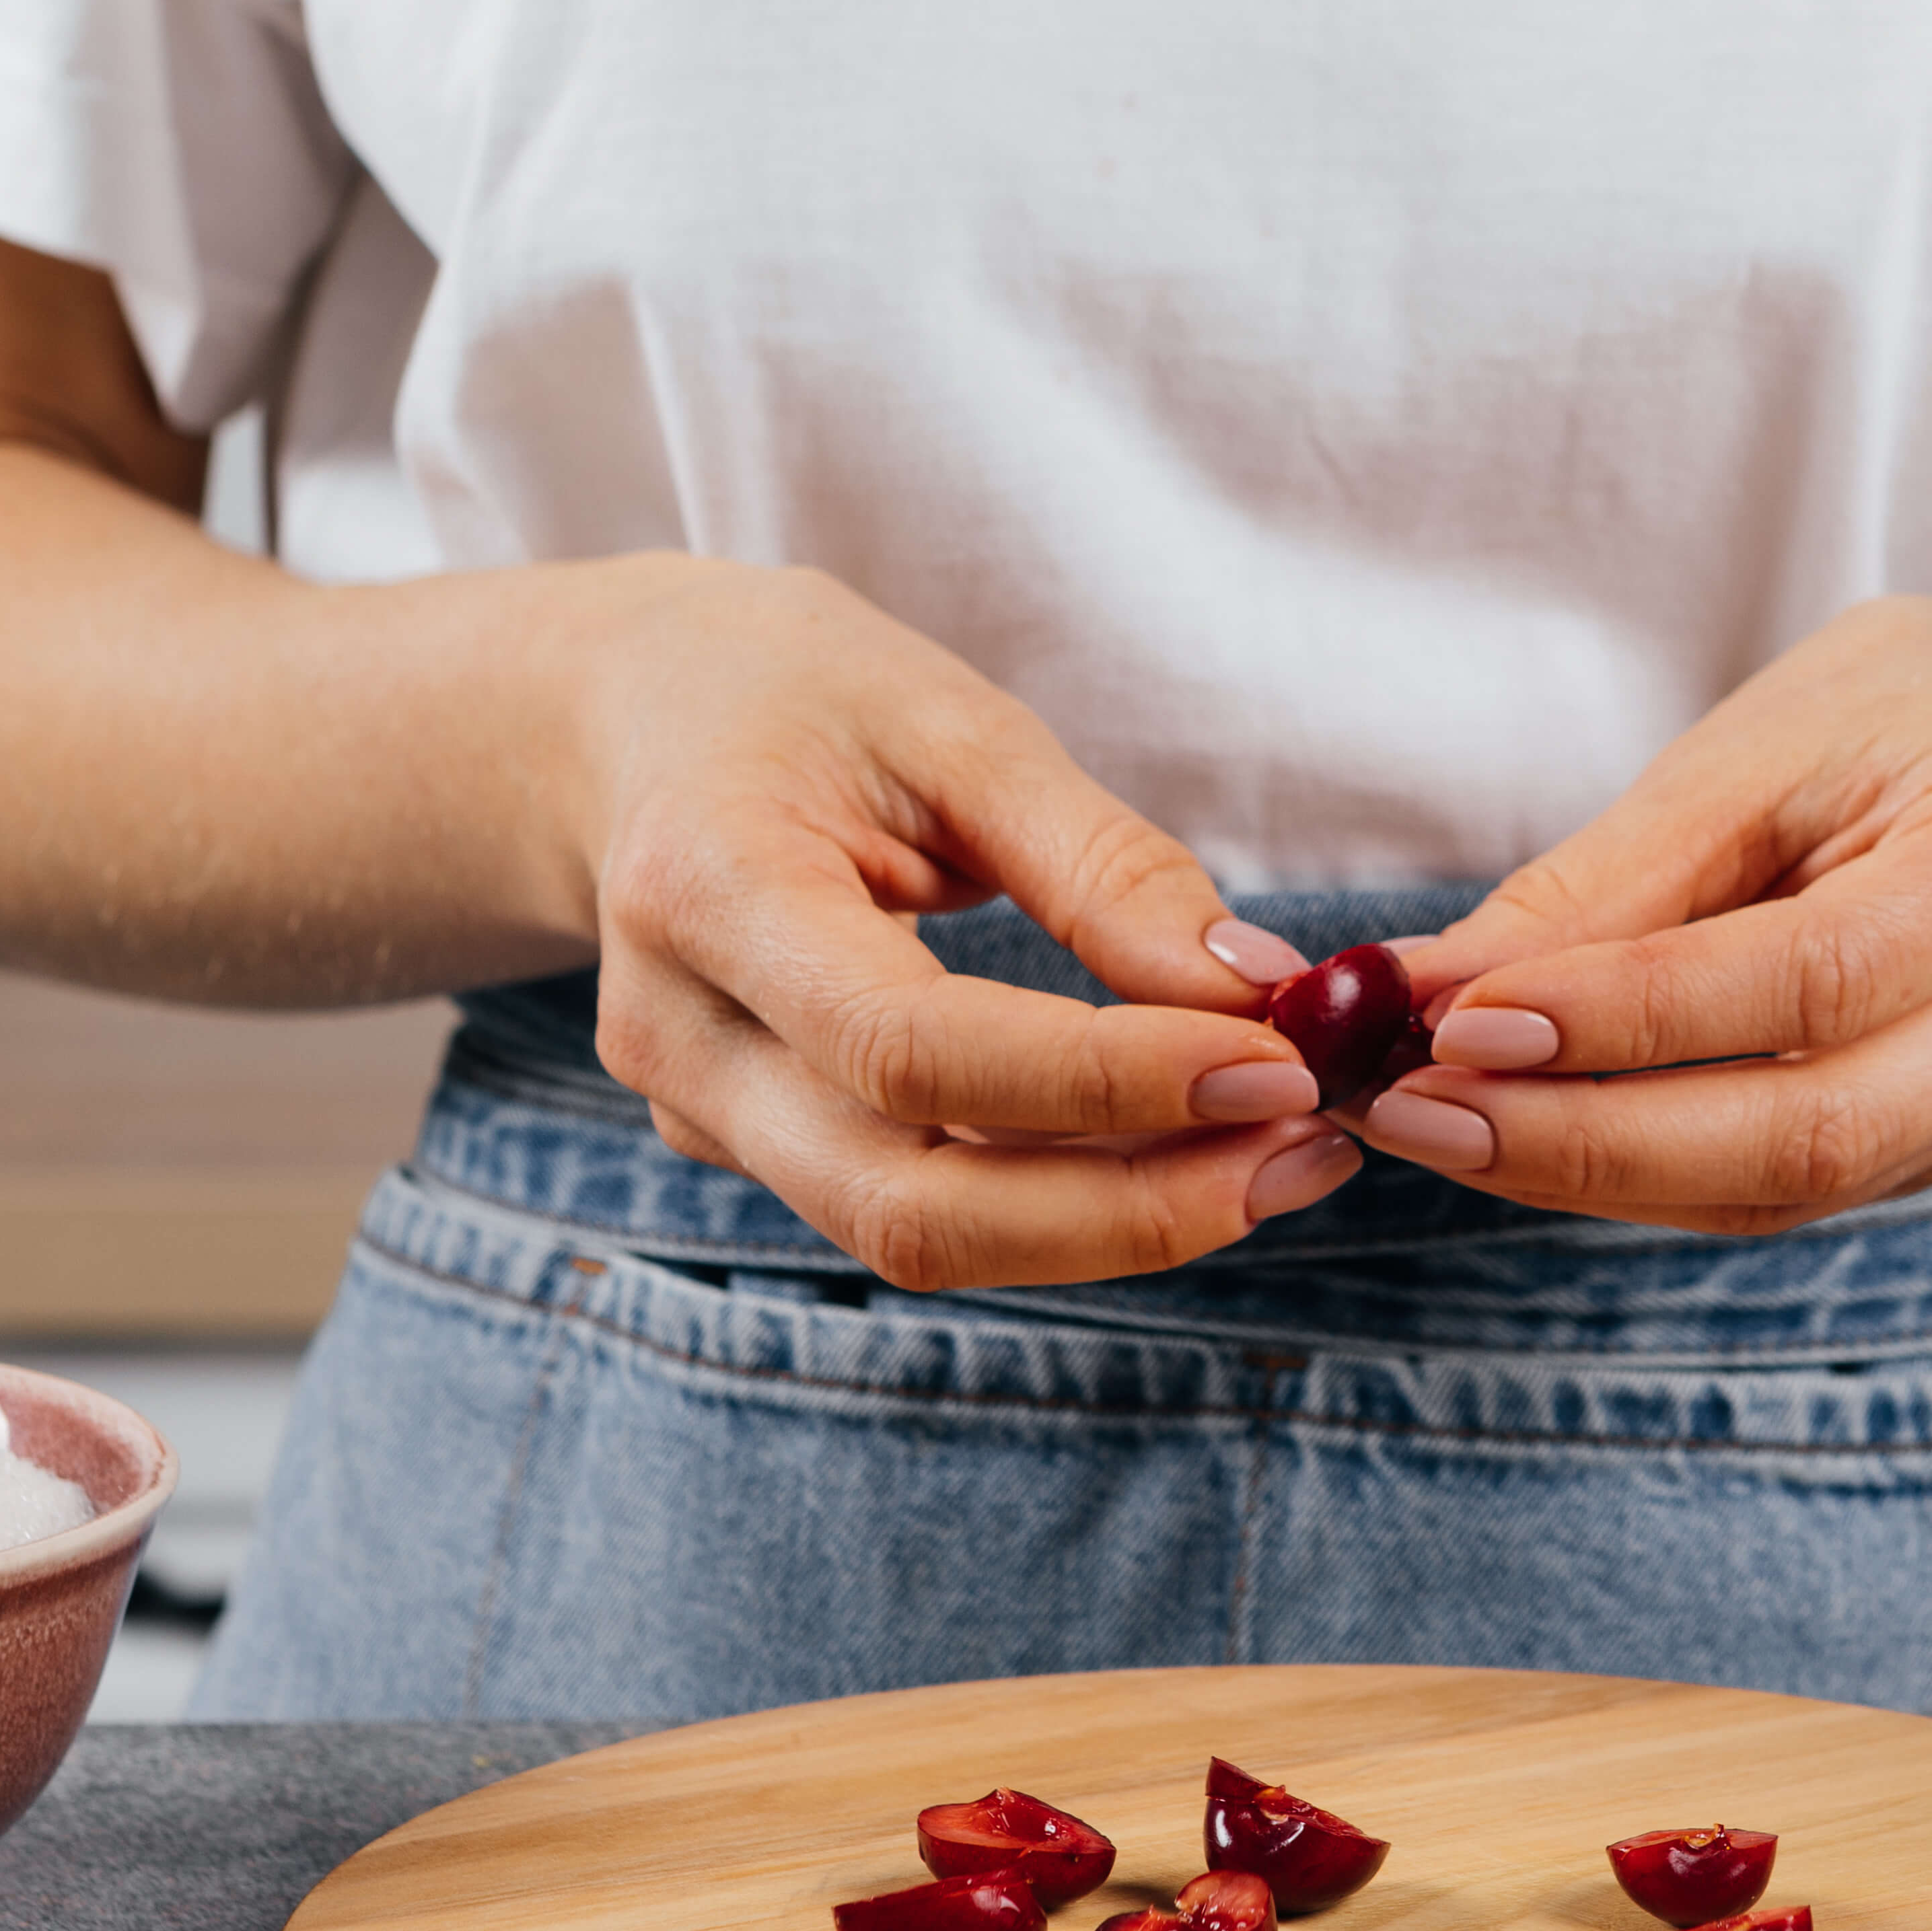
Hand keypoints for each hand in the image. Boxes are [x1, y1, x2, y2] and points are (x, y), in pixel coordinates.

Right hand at [570, 559, 1359, 1285]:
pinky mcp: (750, 1145)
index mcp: (705, 891)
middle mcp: (680, 1037)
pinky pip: (919, 1204)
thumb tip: (1257, 993)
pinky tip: (1182, 1146)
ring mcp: (700, 1111)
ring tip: (1279, 1156)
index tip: (1273, 1063)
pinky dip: (1064, 1194)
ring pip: (918, 1236)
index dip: (1102, 1081)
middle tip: (1304, 1150)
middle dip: (1127, 1207)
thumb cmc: (793, 694)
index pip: (911, 1049)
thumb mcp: (950, 721)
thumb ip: (1101, 861)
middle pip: (908, 1205)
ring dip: (1115, 1221)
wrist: (627, 723)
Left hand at [1354, 592, 1931, 1233]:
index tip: (1460, 1024)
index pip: (1815, 978)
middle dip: (1593, 1139)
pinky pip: (1796, 1192)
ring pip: (1797, 1187)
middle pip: (1818, 1129)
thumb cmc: (1893, 717)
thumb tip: (1428, 994)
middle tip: (1416, 1113)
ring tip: (1439, 1125)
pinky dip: (1651, 1177)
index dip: (1630, 1020)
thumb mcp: (1751, 746)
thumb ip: (1603, 884)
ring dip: (1596, 1174)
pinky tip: (1534, 1137)